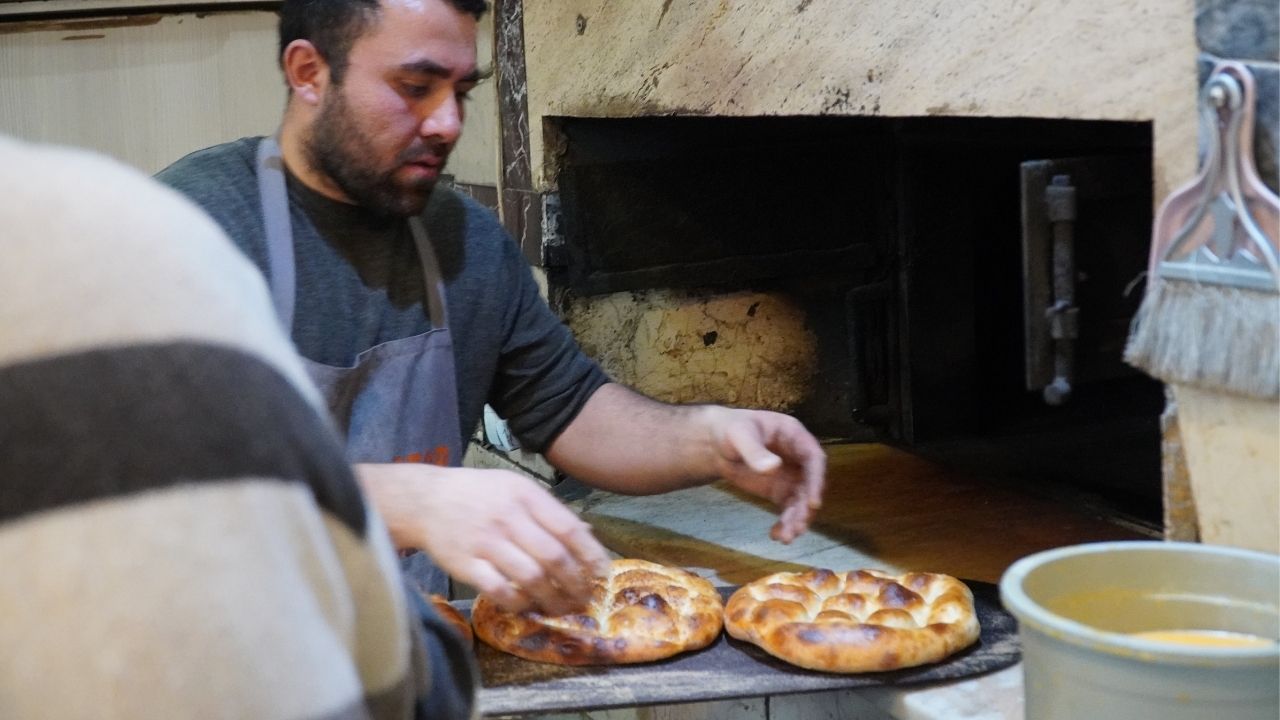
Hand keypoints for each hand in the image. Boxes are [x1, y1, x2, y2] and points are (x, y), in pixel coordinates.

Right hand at [355, 463, 610, 614]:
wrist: (426, 500)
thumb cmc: (478, 494)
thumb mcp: (516, 487)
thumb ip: (549, 510)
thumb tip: (587, 535)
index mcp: (525, 495)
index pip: (569, 529)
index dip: (591, 555)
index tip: (602, 573)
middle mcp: (508, 518)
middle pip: (554, 558)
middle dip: (576, 584)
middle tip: (584, 597)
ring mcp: (486, 543)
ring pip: (531, 578)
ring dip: (552, 599)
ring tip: (562, 608)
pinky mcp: (465, 565)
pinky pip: (500, 591)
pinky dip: (519, 603)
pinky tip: (529, 606)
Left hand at [702, 407, 825, 542]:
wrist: (716, 443)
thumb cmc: (730, 430)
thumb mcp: (739, 435)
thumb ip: (755, 452)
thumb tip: (773, 468)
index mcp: (794, 437)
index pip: (814, 459)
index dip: (817, 480)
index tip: (814, 503)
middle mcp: (799, 458)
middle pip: (811, 484)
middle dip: (806, 507)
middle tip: (797, 526)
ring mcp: (791, 476)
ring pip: (801, 501)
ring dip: (796, 520)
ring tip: (785, 538)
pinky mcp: (780, 491)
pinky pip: (788, 509)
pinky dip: (784, 523)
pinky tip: (775, 535)